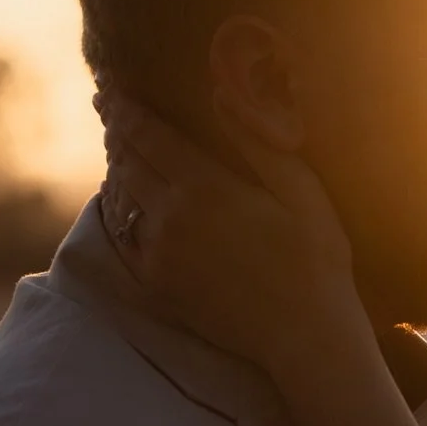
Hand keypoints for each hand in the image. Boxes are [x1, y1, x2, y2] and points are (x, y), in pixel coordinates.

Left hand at [97, 90, 365, 377]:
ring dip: (117, 167)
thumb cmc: (317, 261)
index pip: (149, 134)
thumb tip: (222, 93)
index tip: (113, 88)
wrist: (305, 337)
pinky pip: (123, 236)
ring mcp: (159, 253)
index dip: (127, 108)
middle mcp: (171, 217)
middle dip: (117, 131)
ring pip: (121, 197)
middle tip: (109, 108)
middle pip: (127, 160)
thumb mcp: (302, 193)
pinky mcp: (157, 283)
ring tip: (118, 147)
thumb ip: (258, 142)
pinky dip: (118, 211)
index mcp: (206, 187)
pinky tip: (125, 200)